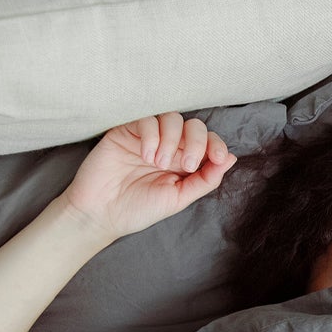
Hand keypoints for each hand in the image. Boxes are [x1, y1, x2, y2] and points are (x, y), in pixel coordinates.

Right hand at [60, 112, 237, 240]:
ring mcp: (147, 136)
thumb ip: (205, 180)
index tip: (219, 157)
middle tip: (188, 165)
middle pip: (193, 126)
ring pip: (171, 118)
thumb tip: (231, 159)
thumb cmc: (138, 209)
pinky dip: (151, 134)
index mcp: (184, 161)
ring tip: (158, 163)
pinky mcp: (126, 130)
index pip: (208, 141)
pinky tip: (145, 154)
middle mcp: (169, 146)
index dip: (217, 144)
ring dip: (171, 139)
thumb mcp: (178, 198)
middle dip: (197, 142)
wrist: (100, 214)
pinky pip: (146, 118)